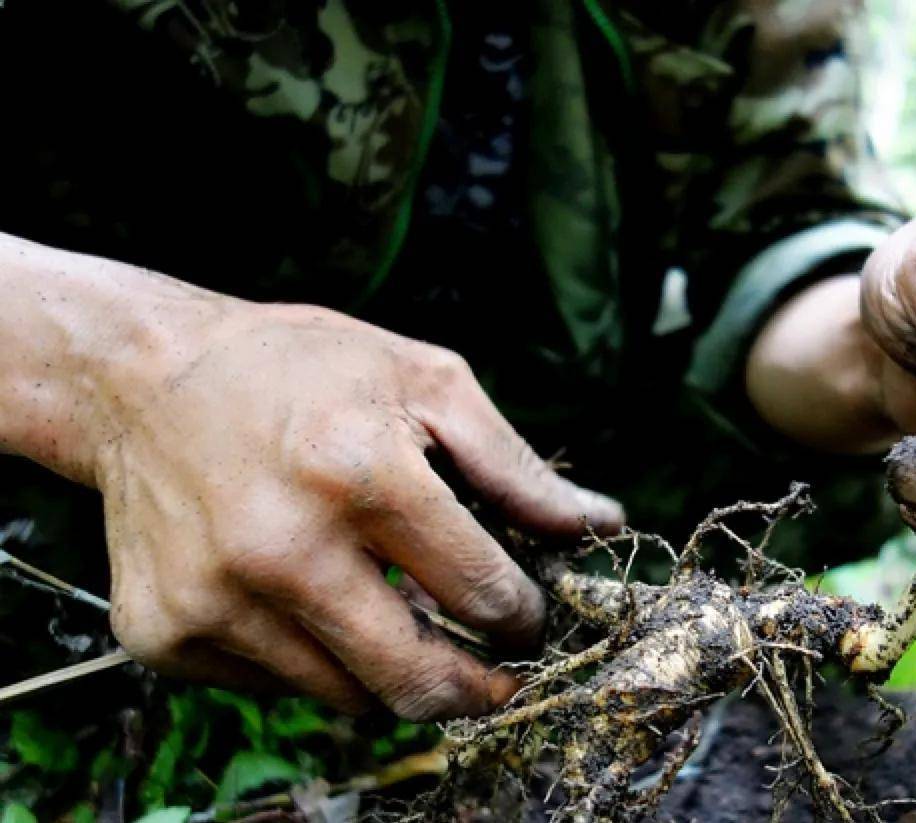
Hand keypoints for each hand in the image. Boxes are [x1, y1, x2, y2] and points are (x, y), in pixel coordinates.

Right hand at [0, 239, 622, 719]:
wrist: (142, 379)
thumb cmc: (302, 370)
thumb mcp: (425, 382)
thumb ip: (516, 466)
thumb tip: (603, 524)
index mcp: (358, 472)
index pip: (479, 593)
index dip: (524, 618)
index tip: (531, 619)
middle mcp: (281, 547)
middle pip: (414, 679)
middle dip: (476, 691)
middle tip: (499, 680)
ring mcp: (215, 599)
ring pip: (348, 696)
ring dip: (391, 672)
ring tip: (398, 616)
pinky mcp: (166, 632)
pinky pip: (277, 686)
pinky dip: (314, 660)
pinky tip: (311, 599)